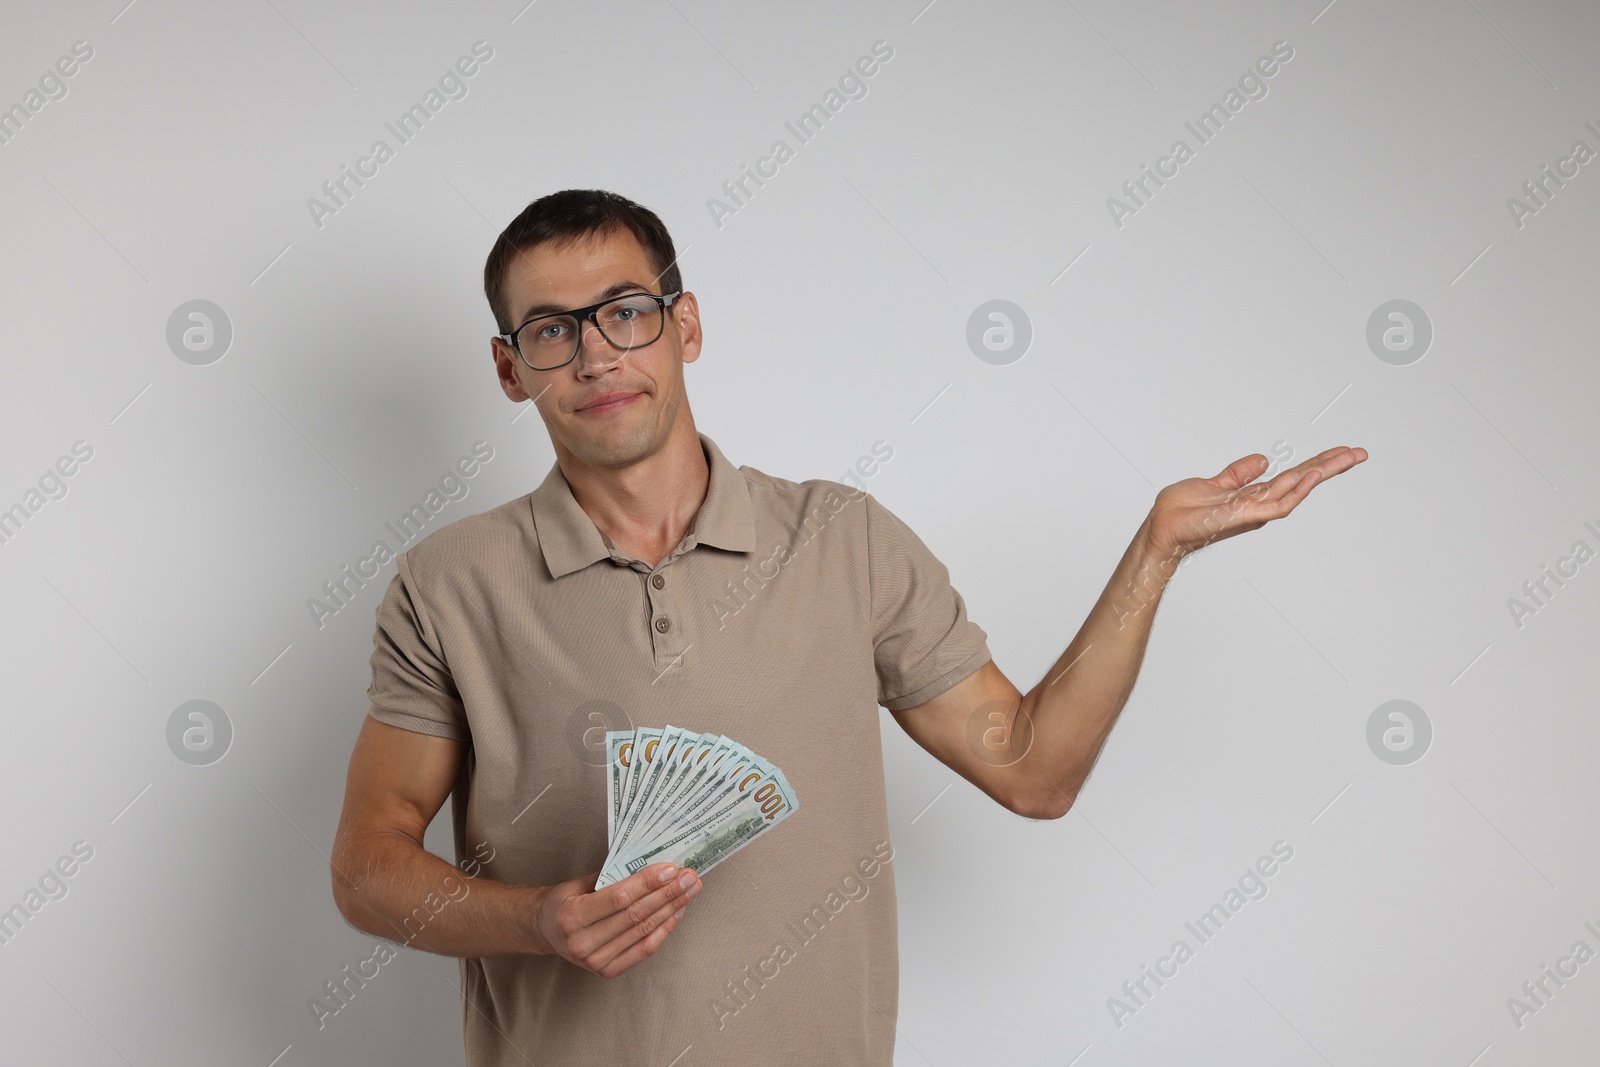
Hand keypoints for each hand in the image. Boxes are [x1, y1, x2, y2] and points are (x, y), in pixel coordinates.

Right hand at [530, 862, 701, 977]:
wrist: (545, 931)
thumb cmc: (564, 901)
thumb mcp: (578, 883)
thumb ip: (610, 876)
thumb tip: (650, 863)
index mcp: (571, 916)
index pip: (619, 898)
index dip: (647, 883)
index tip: (670, 869)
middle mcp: (582, 943)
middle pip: (635, 915)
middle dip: (667, 894)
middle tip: (689, 878)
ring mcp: (595, 961)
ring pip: (644, 932)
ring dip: (671, 909)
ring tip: (689, 891)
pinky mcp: (607, 971)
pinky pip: (644, 949)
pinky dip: (664, 930)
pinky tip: (677, 912)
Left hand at [1144, 445, 1367, 560]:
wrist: (1161, 529)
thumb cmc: (1181, 512)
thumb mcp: (1214, 484)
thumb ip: (1239, 474)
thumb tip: (1263, 460)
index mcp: (1253, 495)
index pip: (1293, 476)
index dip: (1317, 463)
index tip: (1342, 451)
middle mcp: (1259, 504)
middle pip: (1302, 481)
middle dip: (1331, 467)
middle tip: (1359, 453)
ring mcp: (1254, 511)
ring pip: (1297, 490)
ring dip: (1322, 473)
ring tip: (1346, 458)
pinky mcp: (1243, 517)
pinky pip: (1276, 504)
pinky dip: (1295, 490)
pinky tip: (1311, 476)